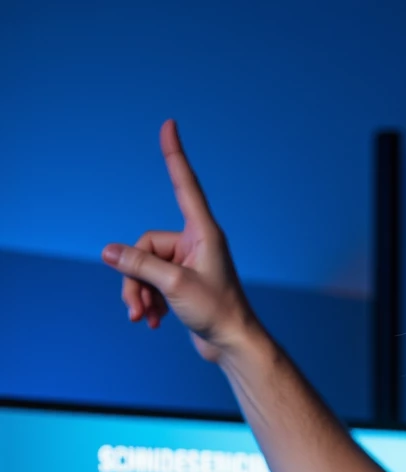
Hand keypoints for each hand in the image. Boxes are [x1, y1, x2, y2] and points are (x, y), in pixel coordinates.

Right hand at [101, 119, 253, 361]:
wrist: (233, 346)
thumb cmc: (216, 312)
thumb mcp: (172, 286)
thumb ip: (138, 265)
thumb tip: (108, 252)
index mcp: (203, 232)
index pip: (184, 184)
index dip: (174, 155)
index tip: (169, 125)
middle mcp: (196, 243)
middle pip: (145, 246)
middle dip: (135, 277)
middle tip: (136, 307)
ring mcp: (189, 263)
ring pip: (145, 267)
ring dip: (139, 293)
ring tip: (142, 317)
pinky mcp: (183, 283)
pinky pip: (153, 283)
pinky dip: (149, 301)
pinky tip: (152, 322)